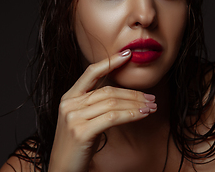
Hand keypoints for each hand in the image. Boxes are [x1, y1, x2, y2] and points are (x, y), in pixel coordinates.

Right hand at [48, 49, 156, 171]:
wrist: (63, 170)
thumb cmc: (77, 145)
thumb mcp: (82, 119)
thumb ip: (94, 103)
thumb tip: (121, 94)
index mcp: (69, 97)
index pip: (91, 73)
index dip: (110, 62)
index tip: (127, 55)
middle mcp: (69, 104)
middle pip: (108, 91)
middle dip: (133, 94)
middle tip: (151, 98)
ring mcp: (74, 117)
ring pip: (112, 103)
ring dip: (136, 105)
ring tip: (151, 107)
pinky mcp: (81, 132)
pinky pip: (112, 118)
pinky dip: (131, 115)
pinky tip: (142, 115)